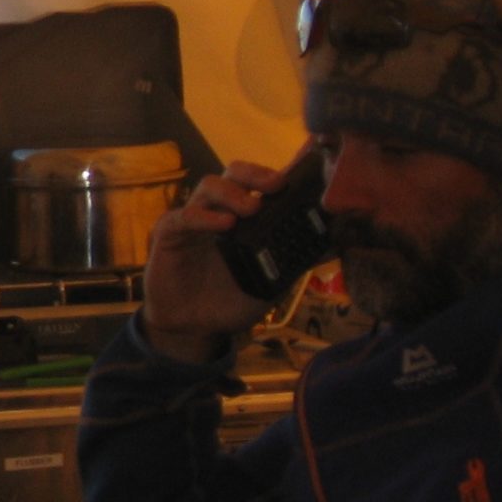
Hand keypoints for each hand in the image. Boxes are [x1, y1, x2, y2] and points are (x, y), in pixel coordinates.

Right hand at [136, 158, 291, 362]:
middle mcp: (220, 211)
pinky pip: (184, 216)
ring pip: (209, 186)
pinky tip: (224, 224)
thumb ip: (294, 262)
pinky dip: (204, 216)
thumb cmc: (231, 301)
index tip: (300, 177)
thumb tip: (331, 244)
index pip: (259, 185)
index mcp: (245, 219)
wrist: (195, 328)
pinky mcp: (170, 233)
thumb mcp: (271, 283)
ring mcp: (194, 220)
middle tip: (275, 184)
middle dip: (255, 174)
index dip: (276, 176)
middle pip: (234, 174)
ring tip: (252, 207)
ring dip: (232, 192)